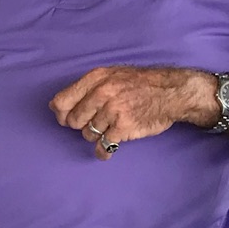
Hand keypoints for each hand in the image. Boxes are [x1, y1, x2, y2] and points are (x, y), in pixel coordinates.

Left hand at [49, 66, 218, 158]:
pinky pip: (103, 146)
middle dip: (81, 125)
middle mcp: (102, 92)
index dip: (62, 114)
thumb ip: (87, 87)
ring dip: (96, 136)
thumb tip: (56, 106)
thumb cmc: (140, 84)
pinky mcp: (123, 127)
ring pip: (88, 134)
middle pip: (73, 120)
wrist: (172, 92)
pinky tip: (107, 150)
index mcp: (96, 78)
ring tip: (109, 129)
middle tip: (94, 123)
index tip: (67, 119)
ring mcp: (113, 110)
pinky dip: (103, 152)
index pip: (61, 101)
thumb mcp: (112, 75)